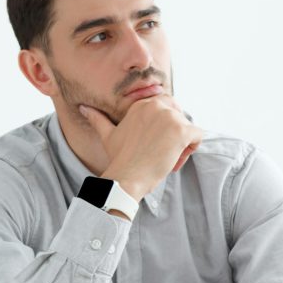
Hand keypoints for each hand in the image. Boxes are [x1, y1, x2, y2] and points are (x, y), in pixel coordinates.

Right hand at [80, 96, 202, 199]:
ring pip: (188, 127)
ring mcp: (170, 118)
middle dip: (175, 132)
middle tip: (162, 151)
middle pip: (179, 115)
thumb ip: (97, 119)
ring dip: (182, 144)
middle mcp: (156, 106)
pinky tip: (176, 159)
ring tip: (167, 158)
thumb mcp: (108, 135)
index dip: (163, 127)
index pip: (165, 108)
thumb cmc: (119, 159)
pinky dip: (192, 148)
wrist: (126, 177)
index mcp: (142, 105)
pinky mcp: (182, 131)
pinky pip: (198, 135)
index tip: (153, 143)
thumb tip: (83, 108)